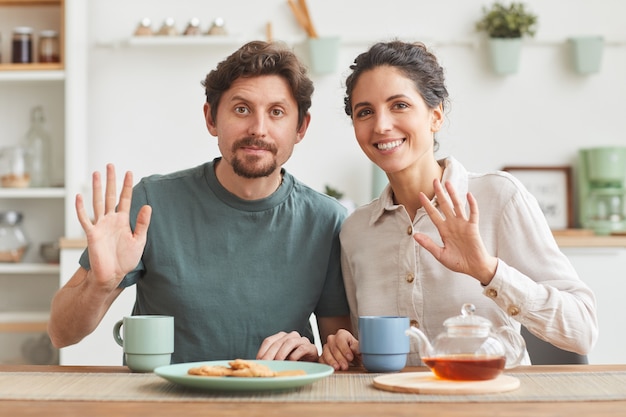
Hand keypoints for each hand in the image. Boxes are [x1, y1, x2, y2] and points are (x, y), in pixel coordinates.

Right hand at [75, 164, 151, 289]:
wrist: (113, 275)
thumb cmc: (125, 260)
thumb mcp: (139, 240)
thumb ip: (142, 223)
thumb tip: (147, 206)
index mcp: (122, 221)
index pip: (125, 199)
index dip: (126, 186)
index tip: (129, 172)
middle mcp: (110, 220)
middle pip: (110, 196)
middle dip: (110, 181)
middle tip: (110, 165)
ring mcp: (100, 226)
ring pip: (98, 202)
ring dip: (97, 188)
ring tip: (96, 173)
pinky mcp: (91, 234)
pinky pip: (85, 219)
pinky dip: (81, 209)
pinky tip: (79, 197)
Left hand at [256, 331, 318, 361]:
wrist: (312, 366)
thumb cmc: (294, 363)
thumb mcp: (280, 361)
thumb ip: (271, 360)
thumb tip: (257, 365)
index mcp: (281, 337)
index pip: (268, 341)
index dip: (262, 351)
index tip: (258, 362)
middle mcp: (291, 336)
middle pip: (278, 342)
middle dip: (270, 354)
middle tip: (266, 364)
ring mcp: (302, 340)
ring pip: (289, 342)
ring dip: (281, 353)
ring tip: (278, 363)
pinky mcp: (311, 347)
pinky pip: (302, 348)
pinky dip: (295, 355)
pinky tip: (291, 362)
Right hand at [319, 329, 359, 370]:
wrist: (354, 360)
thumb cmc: (356, 353)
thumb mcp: (360, 349)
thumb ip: (357, 347)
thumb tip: (354, 349)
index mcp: (342, 334)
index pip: (340, 339)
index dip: (345, 349)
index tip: (350, 358)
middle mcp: (332, 339)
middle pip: (333, 347)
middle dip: (339, 358)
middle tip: (345, 366)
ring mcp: (326, 348)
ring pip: (326, 353)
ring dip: (332, 362)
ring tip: (338, 368)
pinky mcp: (323, 356)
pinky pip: (321, 359)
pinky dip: (326, 364)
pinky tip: (332, 369)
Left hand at [413, 179, 497, 284]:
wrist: (474, 268)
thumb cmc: (458, 262)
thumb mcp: (440, 254)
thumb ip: (428, 244)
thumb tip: (415, 235)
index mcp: (444, 230)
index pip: (433, 214)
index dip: (427, 204)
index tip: (419, 194)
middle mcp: (453, 224)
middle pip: (444, 205)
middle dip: (439, 193)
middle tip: (434, 180)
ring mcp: (463, 225)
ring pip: (457, 206)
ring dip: (453, 194)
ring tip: (448, 183)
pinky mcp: (473, 227)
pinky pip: (473, 214)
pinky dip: (472, 204)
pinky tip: (468, 195)